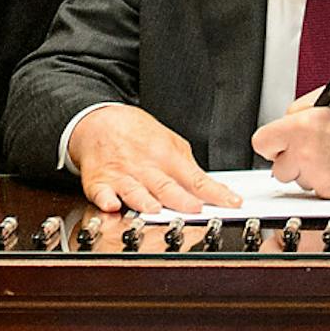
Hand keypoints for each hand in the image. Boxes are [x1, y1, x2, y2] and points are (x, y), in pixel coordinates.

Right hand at [67, 105, 242, 213]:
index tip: (231, 203)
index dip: (215, 192)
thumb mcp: (168, 140)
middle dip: (180, 199)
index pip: (195, 178)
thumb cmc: (134, 132)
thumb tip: (208, 188)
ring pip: (134, 191)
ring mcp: (121, 175)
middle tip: (195, 209)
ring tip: (154, 210)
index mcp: (165, 156)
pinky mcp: (98, 182)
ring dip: (144, 200)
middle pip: (165, 186)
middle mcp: (145, 167)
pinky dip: (105, 199)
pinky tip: (111, 204)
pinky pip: (100, 192)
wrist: (98, 120)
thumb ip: (185, 166)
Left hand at [251, 86, 329, 198]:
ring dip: (306, 171)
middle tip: (308, 148)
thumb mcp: (328, 98)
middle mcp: (305, 155)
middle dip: (289, 159)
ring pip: (296, 180)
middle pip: (277, 167)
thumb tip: (284, 123)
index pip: (261, 143)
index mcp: (300, 127)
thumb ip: (297, 110)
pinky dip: (323, 181)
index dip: (270, 142)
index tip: (277, 141)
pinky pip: (315, 190)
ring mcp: (317, 177)